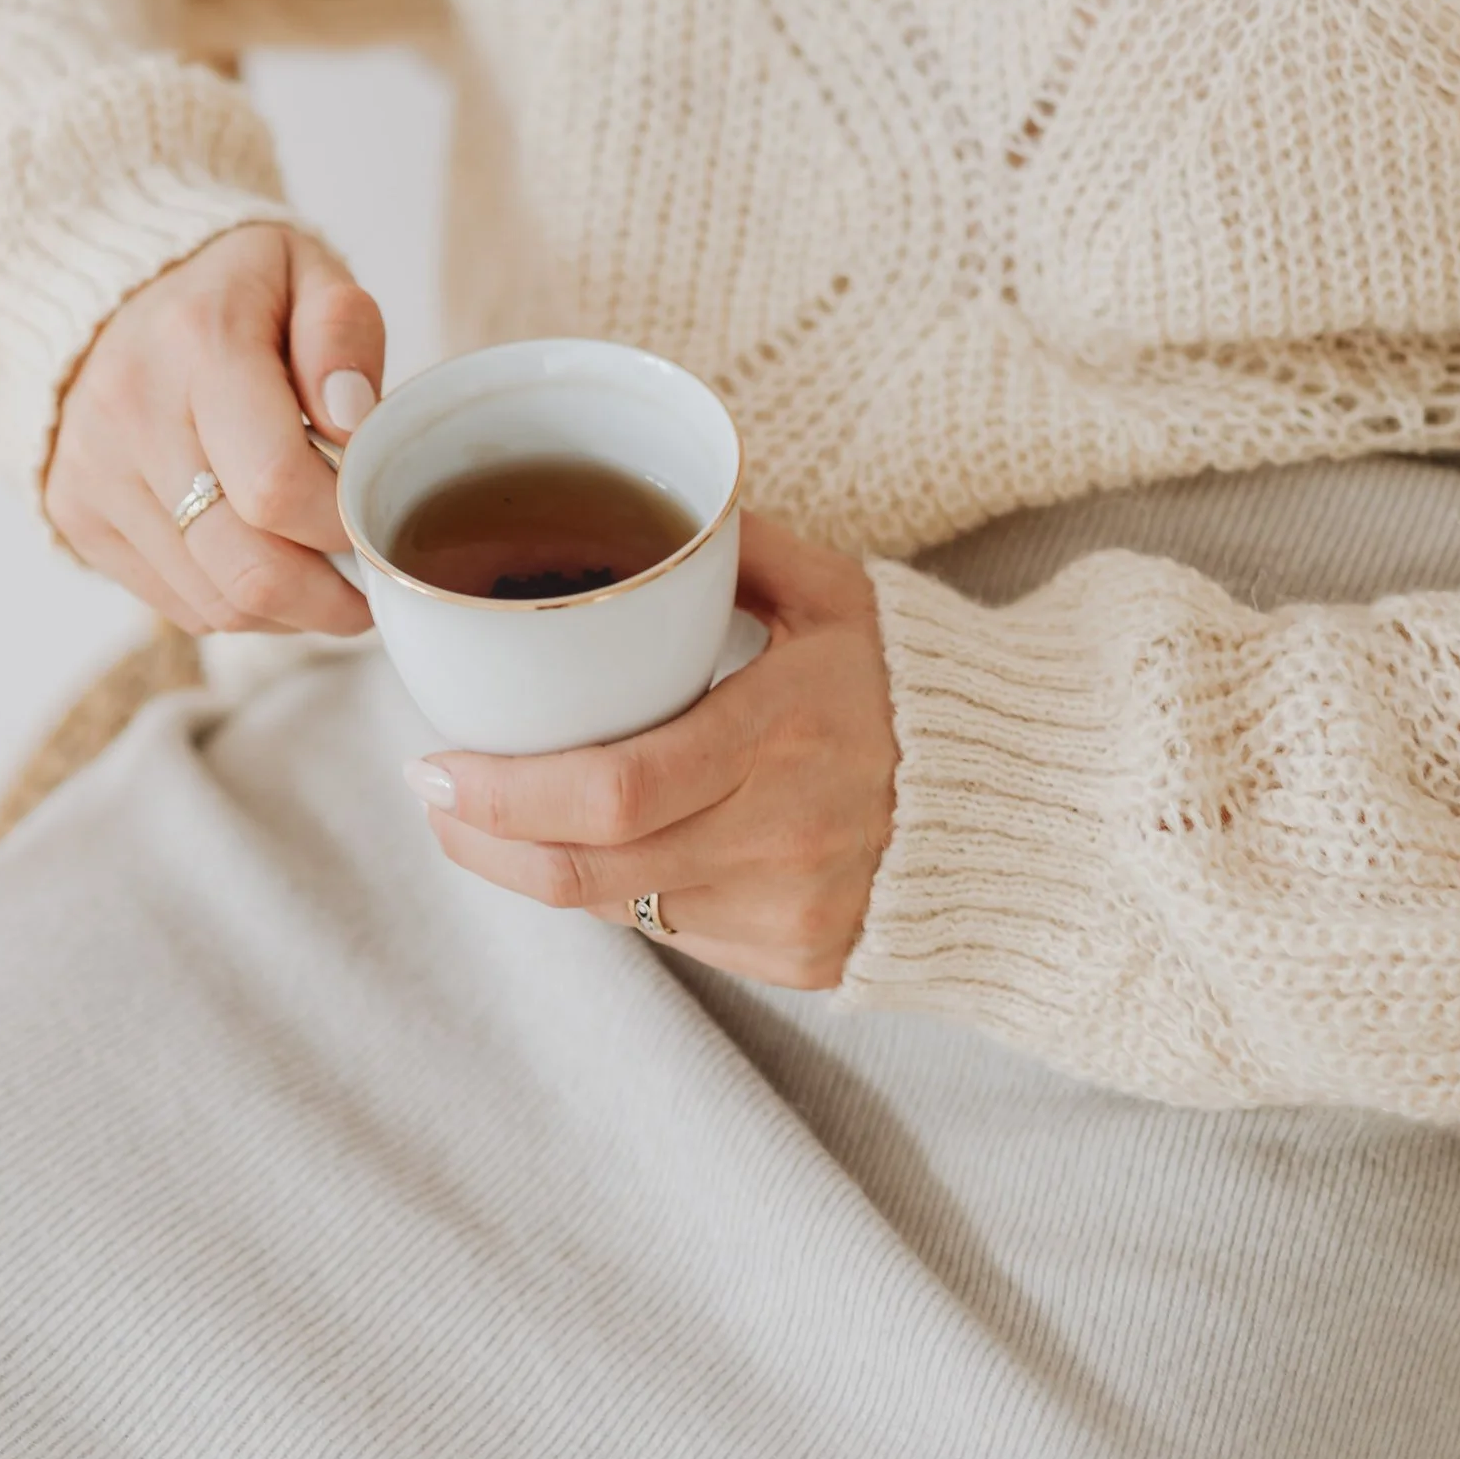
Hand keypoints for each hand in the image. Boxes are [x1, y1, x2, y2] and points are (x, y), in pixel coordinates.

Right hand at [42, 222, 379, 639]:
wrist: (105, 286)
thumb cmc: (232, 286)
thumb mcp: (305, 269)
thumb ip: (342, 334)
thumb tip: (356, 423)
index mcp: (197, 341)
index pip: (279, 485)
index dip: (349, 526)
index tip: (382, 516)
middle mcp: (130, 413)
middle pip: (247, 569)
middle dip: (332, 596)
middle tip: (374, 580)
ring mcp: (93, 473)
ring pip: (215, 603)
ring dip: (291, 609)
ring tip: (326, 571)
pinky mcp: (75, 515)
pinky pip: (178, 606)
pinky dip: (238, 603)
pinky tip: (267, 561)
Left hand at [403, 511, 898, 986]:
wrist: (1028, 800)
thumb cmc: (917, 679)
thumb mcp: (836, 593)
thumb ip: (733, 548)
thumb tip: (641, 499)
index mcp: (782, 734)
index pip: (617, 788)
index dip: (506, 794)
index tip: (433, 766)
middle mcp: (779, 836)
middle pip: (592, 867)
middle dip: (486, 840)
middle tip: (431, 795)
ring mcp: (785, 911)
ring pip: (619, 905)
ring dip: (529, 868)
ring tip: (480, 819)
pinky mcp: (793, 959)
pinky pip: (670, 929)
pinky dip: (615, 886)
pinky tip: (589, 842)